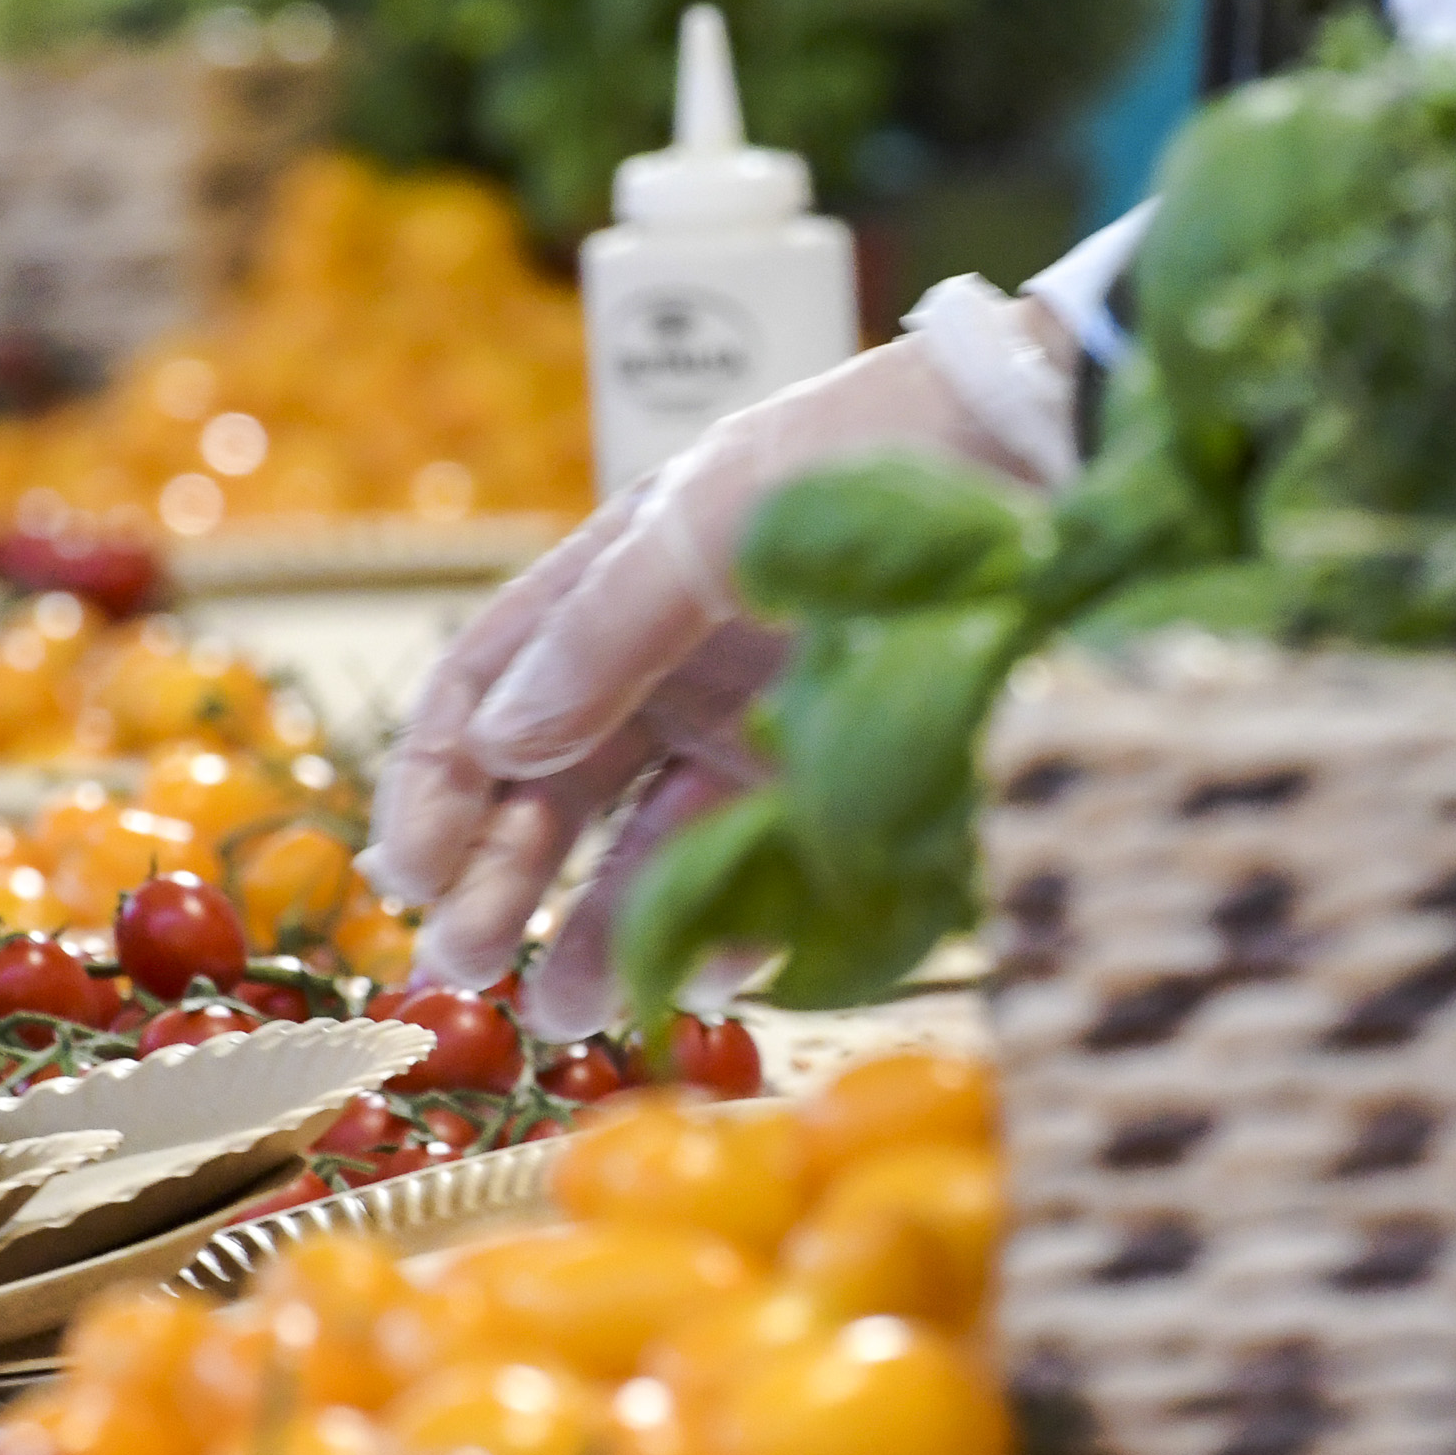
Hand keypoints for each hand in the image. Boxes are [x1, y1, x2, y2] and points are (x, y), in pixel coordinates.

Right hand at [369, 285, 1074, 1038]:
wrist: (1045, 450)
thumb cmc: (867, 452)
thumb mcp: (714, 518)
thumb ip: (606, 631)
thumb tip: (500, 743)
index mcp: (611, 587)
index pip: (484, 695)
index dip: (435, 786)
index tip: (410, 874)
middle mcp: (664, 670)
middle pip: (548, 793)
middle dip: (497, 880)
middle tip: (467, 964)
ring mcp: (745, 734)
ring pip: (639, 852)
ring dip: (589, 931)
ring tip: (558, 1005)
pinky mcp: (830, 787)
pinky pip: (755, 877)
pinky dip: (721, 931)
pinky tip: (694, 975)